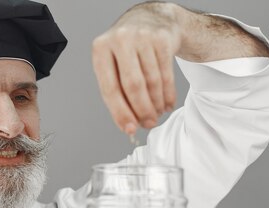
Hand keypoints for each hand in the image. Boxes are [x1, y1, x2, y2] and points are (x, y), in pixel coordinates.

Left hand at [92, 2, 182, 134]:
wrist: (151, 18)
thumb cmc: (127, 48)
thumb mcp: (112, 63)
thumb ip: (116, 92)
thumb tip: (127, 124)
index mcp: (100, 49)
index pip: (109, 88)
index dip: (120, 112)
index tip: (129, 129)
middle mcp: (120, 40)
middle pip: (133, 86)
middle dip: (142, 110)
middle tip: (148, 124)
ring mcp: (142, 37)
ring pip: (152, 82)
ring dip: (156, 104)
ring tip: (156, 114)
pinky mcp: (162, 39)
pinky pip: (167, 74)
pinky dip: (167, 94)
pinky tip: (166, 104)